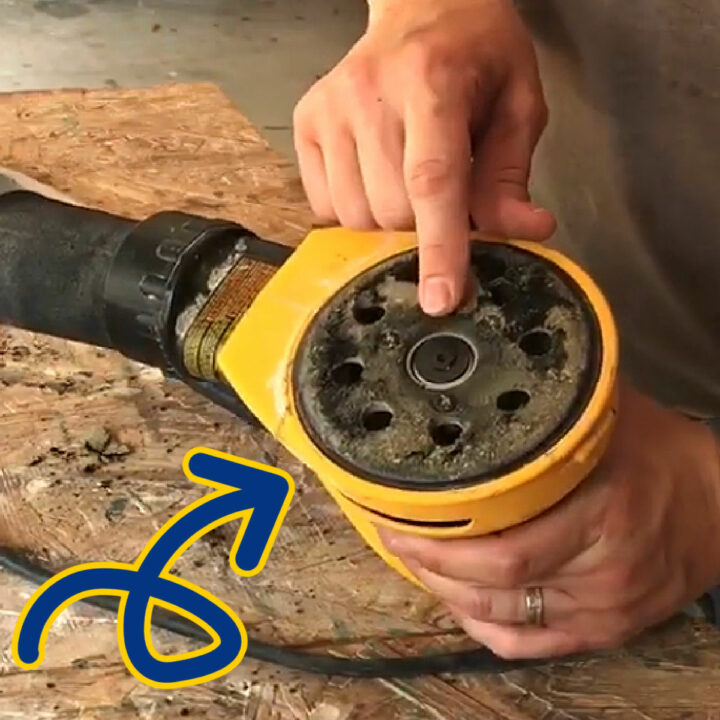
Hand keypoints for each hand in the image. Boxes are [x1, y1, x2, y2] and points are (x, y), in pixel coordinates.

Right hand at [293, 0, 555, 315]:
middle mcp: (369, 94)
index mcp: (433, 82)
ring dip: (389, 223)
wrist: (421, 4)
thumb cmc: (476, 54)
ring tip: (407, 182)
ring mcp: (330, 108)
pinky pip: (326, 207)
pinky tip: (376, 178)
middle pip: (391, 212)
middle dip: (423, 229)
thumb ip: (512, 175)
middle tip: (444, 200)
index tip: (440, 299)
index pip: (432, 181)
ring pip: (355, 218)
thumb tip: (526, 232)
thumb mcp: (518, 104)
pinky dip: (356, 212)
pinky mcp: (306, 123)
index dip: (439, 248)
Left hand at [378, 385, 719, 657]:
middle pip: (491, 591)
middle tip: (396, 535)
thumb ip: (541, 410)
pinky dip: (481, 625)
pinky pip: (527, 646)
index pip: (501, 551)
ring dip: (447, 592)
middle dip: (428, 564)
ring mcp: (600, 611)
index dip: (437, 543)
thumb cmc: (654, 453)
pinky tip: (458, 599)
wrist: (716, 504)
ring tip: (417, 559)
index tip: (395, 517)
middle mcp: (599, 572)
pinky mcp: (602, 632)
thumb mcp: (601, 415)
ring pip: (500, 620)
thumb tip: (475, 384)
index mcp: (598, 513)